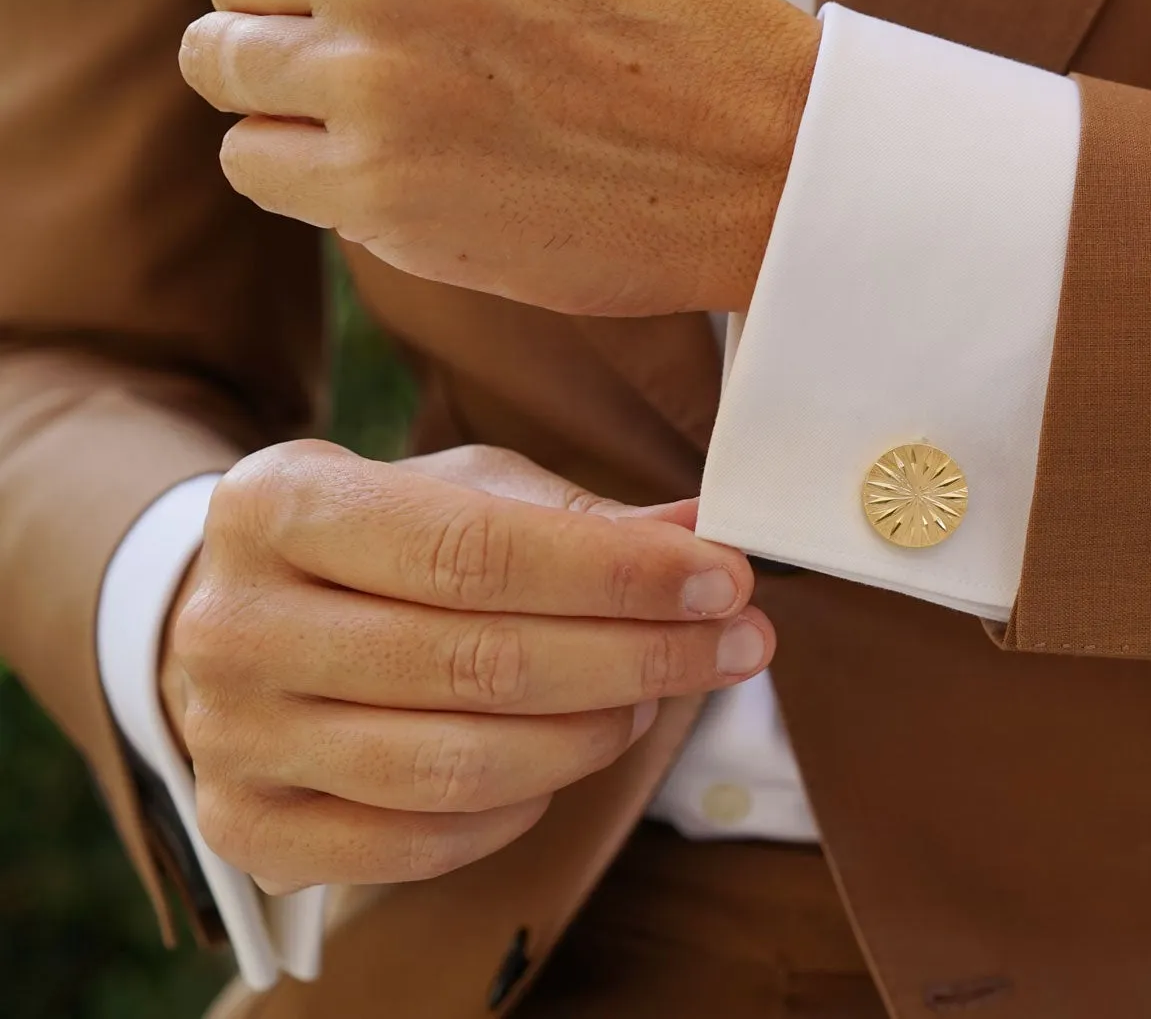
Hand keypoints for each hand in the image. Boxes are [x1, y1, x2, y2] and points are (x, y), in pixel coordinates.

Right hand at [159, 442, 771, 892]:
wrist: (238, 618)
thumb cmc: (375, 544)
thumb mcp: (459, 491)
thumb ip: (577, 517)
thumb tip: (702, 534)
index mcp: (279, 503)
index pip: (474, 551)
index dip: (616, 575)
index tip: (723, 580)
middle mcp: (234, 622)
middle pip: (479, 662)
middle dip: (639, 656)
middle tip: (735, 643)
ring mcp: (233, 737)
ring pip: (461, 765)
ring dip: (595, 736)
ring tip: (656, 697)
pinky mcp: (251, 829)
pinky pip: (425, 841)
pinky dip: (523, 806)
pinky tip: (568, 755)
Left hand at [179, 0, 820, 316]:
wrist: (768, 158)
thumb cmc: (669, 18)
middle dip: (288, 2)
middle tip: (391, 41)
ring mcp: (372, 79)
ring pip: (221, 64)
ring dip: (283, 84)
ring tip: (384, 102)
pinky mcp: (378, 191)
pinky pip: (253, 161)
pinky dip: (299, 164)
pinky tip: (386, 160)